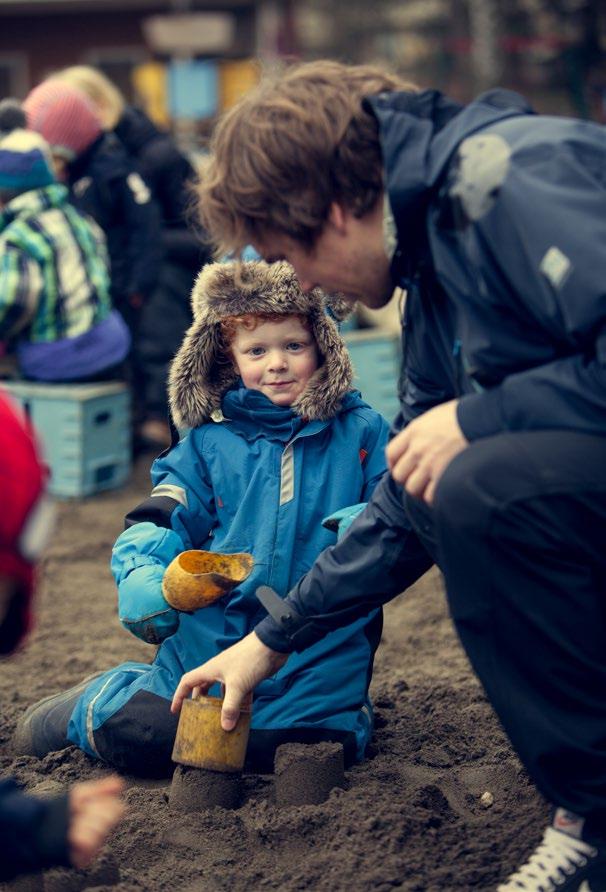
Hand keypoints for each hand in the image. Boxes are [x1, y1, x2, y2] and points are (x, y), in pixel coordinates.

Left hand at [67, 776, 125, 869]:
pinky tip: (72, 835)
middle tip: (81, 814)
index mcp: (104, 817)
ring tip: (74, 825)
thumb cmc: (61, 811)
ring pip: (100, 830)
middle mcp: (102, 832)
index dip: (104, 803)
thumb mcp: (79, 795)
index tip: (90, 802)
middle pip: (111, 818)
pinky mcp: (84, 858)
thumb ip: (99, 789)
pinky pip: (89, 842)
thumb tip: (120, 783)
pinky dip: (80, 835)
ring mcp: (94, 845)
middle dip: (95, 812)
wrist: (38, 828)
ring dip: (85, 823)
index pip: (118, 808)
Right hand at [171, 631, 288, 730]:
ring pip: (221, 692)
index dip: (179, 695)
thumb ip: (230, 707)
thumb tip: (225, 727)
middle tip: (198, 718)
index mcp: (210, 670)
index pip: (188, 682)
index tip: (175, 710)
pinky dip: (238, 704)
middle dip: (199, 703)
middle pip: (203, 688)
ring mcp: (233, 674)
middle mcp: (219, 671)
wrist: (272, 645)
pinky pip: (238, 694)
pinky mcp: (246, 677)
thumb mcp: (238, 685)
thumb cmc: (250, 660)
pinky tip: (242, 717)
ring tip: (219, 721)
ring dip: (220, 705)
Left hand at [386, 400, 467, 503]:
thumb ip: (423, 430)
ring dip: (420, 491)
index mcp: (414, 431)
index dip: (394, 463)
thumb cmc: (465, 415)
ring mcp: (430, 463)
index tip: (402, 467)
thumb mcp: (436, 415)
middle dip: (407, 479)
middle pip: (399, 474)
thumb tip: (420, 440)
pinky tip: (441, 493)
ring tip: (430, 489)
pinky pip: (430, 496)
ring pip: (412, 488)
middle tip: (418, 480)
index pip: (391, 453)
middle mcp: (418, 448)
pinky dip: (434, 498)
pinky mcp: (444, 475)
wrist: (484, 419)